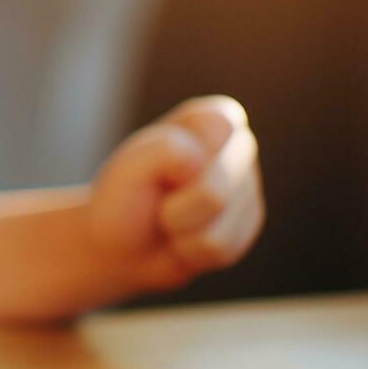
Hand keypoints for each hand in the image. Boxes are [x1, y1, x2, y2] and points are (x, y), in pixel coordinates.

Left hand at [87, 95, 263, 291]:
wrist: (119, 241)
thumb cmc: (124, 195)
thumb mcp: (130, 167)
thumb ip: (165, 151)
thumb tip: (196, 160)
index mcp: (212, 119)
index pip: (216, 129)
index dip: (177, 155)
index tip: (155, 161)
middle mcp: (238, 148)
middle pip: (217, 189)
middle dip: (175, 205)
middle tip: (158, 199)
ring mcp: (248, 186)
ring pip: (220, 224)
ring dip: (180, 230)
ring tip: (168, 218)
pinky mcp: (250, 224)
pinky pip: (222, 248)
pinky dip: (189, 249)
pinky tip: (181, 237)